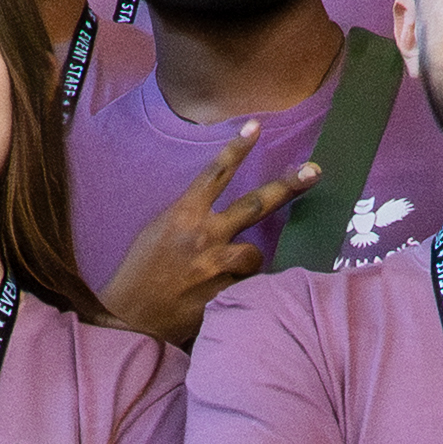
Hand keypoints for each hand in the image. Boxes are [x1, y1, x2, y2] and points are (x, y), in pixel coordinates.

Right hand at [97, 128, 320, 347]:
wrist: (128, 317)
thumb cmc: (139, 272)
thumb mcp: (157, 231)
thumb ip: (191, 218)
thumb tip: (218, 213)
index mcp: (183, 214)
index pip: (215, 174)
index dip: (237, 148)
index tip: (255, 126)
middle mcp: (203, 235)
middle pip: (255, 204)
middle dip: (287, 186)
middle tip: (314, 171)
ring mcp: (215, 265)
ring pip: (255, 253)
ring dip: (247, 260)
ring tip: (223, 273)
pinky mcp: (223, 295)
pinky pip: (245, 287)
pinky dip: (237, 290)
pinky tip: (216, 298)